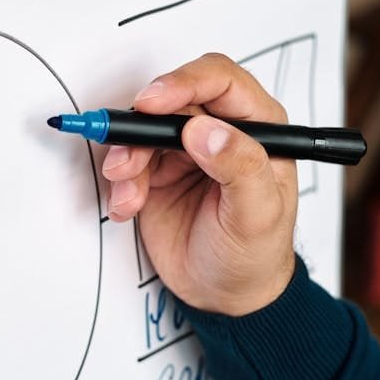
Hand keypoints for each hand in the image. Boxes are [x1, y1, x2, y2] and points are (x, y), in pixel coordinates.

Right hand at [102, 53, 297, 315]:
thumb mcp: (258, 216)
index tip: (152, 103)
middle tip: (126, 156)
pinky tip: (128, 207)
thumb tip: (205, 130)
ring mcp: (185, 151)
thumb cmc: (256, 256)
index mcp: (259, 128)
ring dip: (127, 158)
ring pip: (143, 130)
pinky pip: (128, 160)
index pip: (220, 82)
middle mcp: (221, 131)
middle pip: (172, 101)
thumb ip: (240, 169)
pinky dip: (121, 182)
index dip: (183, 83)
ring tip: (129, 194)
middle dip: (142, 127)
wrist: (225, 297)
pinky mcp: (157, 173)